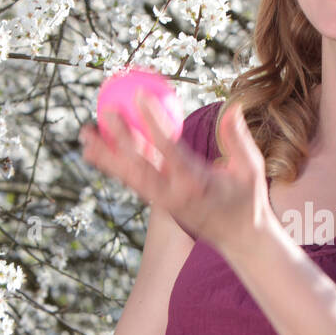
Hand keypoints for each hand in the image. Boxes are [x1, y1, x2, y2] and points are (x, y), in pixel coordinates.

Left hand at [79, 95, 273, 259]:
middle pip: (139, 165)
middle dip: (119, 139)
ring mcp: (162, 201)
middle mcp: (173, 195)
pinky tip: (98, 149)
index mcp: (195, 184)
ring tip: (84, 135)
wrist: (239, 238)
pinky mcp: (158, 203)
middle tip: (105, 112)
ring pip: (129, 175)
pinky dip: (116, 164)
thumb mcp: (251, 169)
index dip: (152, 121)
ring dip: (106, 156)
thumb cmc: (248, 200)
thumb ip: (238, 139)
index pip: (168, 149)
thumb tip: (231, 107)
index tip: (141, 95)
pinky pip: (134, 180)